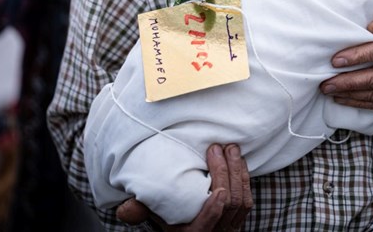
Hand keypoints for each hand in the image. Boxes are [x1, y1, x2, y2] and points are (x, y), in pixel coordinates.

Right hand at [115, 143, 251, 230]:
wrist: (192, 230)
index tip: (219, 191)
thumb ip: (141, 212)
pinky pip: (247, 200)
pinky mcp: (238, 219)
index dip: (214, 210)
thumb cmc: (172, 221)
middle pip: (228, 205)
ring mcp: (229, 227)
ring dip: (237, 172)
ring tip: (230, 148)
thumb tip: (125, 208)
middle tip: (218, 149)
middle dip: (226, 175)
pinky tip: (239, 161)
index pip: (208, 225)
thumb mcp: (155, 218)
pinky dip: (244, 178)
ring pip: (241, 202)